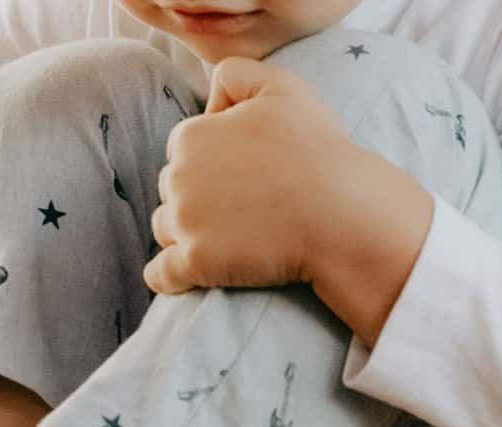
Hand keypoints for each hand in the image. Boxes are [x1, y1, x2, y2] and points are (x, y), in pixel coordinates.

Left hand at [144, 57, 434, 345]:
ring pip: (166, 230)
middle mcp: (177, 178)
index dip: (211, 162)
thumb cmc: (316, 149)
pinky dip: (166, 276)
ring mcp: (184, 224)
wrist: (340, 211)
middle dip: (196, 197)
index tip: (244, 174)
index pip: (182, 151)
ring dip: (186, 234)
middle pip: (172, 191)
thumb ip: (235, 75)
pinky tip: (182, 276)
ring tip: (228, 237)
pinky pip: (161, 275)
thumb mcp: (280, 85)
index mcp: (190, 136)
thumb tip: (208, 105)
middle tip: (241, 207)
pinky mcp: (195, 264)